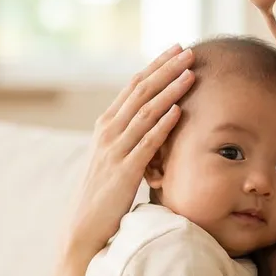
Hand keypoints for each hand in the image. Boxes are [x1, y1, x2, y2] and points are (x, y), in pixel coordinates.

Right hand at [65, 46, 195, 256]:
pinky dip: (163, 124)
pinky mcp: (124, 172)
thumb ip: (129, 136)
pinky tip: (179, 110)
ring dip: (169, 90)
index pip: (133, 86)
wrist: (84, 227)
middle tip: (189, 50)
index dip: (156, 66)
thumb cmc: (104, 193)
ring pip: (145, 112)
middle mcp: (108, 132)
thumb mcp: (114, 156)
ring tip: (191, 73)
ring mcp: (115, 151)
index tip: (176, 49)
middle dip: (166, 69)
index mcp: (106, 125)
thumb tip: (153, 118)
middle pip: (140, 92)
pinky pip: (146, 143)